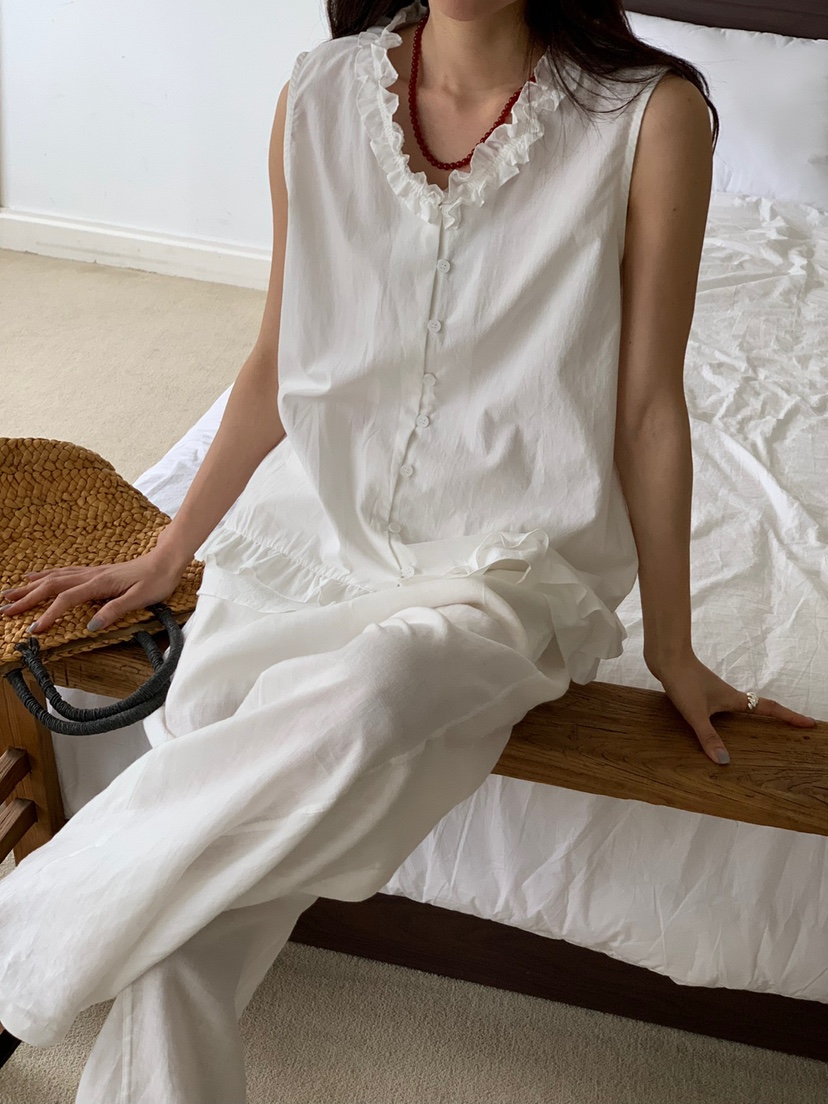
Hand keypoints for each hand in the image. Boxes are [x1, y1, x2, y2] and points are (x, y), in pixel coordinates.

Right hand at [0, 549, 189, 635]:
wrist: (167, 560)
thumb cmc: (157, 580)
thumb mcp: (141, 599)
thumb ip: (115, 611)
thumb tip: (91, 627)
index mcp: (99, 584)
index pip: (66, 600)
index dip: (48, 615)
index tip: (34, 630)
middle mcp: (91, 576)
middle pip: (51, 586)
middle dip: (26, 598)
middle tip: (4, 611)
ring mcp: (91, 572)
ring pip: (53, 578)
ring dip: (30, 587)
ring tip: (9, 595)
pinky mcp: (95, 572)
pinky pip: (63, 573)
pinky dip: (44, 576)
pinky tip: (35, 577)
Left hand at [647, 651, 817, 764]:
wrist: (666, 656)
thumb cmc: (683, 681)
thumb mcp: (696, 713)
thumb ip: (709, 737)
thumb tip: (725, 761)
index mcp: (734, 700)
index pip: (769, 709)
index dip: (789, 717)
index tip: (809, 723)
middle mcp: (727, 695)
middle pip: (758, 708)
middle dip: (775, 718)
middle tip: (790, 730)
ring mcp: (713, 692)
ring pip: (738, 707)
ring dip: (749, 718)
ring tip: (756, 733)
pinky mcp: (697, 690)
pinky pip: (718, 707)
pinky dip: (724, 717)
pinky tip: (713, 725)